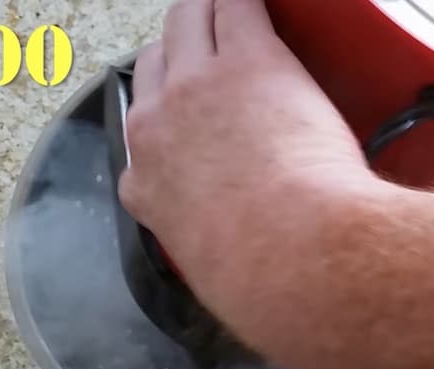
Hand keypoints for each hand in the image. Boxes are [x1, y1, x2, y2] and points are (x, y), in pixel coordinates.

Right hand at [120, 0, 377, 304]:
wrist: (293, 251)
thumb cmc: (263, 277)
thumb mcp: (211, 270)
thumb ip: (207, 244)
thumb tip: (230, 255)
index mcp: (146, 183)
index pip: (140, 135)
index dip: (165, 121)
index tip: (185, 122)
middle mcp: (157, 125)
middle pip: (153, 65)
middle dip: (178, 57)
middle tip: (207, 55)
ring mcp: (196, 85)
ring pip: (185, 22)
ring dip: (204, 15)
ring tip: (224, 12)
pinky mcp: (248, 57)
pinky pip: (234, 4)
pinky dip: (241, 1)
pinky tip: (253, 4)